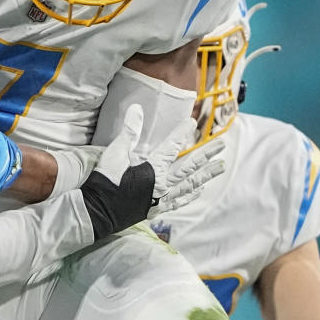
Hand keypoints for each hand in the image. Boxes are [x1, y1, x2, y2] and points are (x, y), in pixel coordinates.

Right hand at [80, 104, 224, 238]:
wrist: (98, 210)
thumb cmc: (106, 180)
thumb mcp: (115, 153)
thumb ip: (129, 132)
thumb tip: (137, 108)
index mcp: (154, 168)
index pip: (172, 146)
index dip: (182, 132)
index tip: (192, 122)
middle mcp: (163, 184)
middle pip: (190, 167)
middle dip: (206, 155)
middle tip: (222, 145)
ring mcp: (162, 198)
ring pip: (190, 184)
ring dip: (206, 175)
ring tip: (221, 167)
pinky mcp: (156, 209)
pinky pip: (180, 201)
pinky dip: (191, 195)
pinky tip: (200, 190)